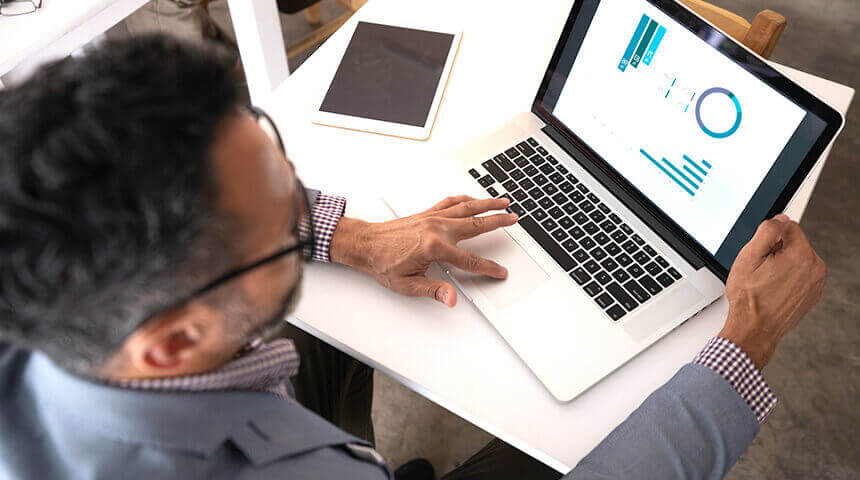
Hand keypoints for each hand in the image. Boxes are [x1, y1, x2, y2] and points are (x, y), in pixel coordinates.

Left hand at [329, 196, 517, 306]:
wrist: (365, 244)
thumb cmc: (382, 263)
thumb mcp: (408, 284)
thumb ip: (434, 290)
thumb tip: (451, 298)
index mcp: (434, 247)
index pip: (469, 260)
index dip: (488, 267)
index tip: (500, 271)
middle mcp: (436, 228)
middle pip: (475, 225)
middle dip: (497, 221)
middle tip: (514, 219)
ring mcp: (432, 218)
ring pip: (466, 207)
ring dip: (487, 203)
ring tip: (503, 201)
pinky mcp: (427, 213)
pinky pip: (451, 202)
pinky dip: (465, 199)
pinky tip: (474, 199)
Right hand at [719, 214, 825, 368]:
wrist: (754, 329)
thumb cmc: (749, 298)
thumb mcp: (748, 257)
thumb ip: (767, 230)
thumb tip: (780, 219)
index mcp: (802, 255)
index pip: (788, 226)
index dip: (768, 237)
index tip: (760, 254)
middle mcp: (815, 268)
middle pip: (794, 243)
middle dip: (776, 251)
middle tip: (760, 270)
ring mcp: (816, 282)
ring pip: (797, 259)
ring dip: (782, 264)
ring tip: (766, 281)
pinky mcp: (812, 293)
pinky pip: (800, 275)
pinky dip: (787, 278)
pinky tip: (773, 289)